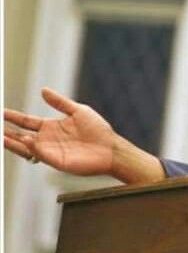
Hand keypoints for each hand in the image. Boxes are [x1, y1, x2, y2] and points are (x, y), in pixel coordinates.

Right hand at [4, 88, 164, 183]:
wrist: (111, 148)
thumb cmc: (98, 130)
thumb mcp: (78, 111)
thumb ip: (59, 102)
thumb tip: (43, 90)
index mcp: (51, 127)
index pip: (26, 122)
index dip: (13, 117)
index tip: (1, 112)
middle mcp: (47, 140)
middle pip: (21, 136)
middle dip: (6, 132)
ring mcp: (51, 151)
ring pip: (26, 147)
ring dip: (12, 142)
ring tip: (1, 136)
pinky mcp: (57, 161)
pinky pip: (41, 154)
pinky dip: (33, 147)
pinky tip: (26, 139)